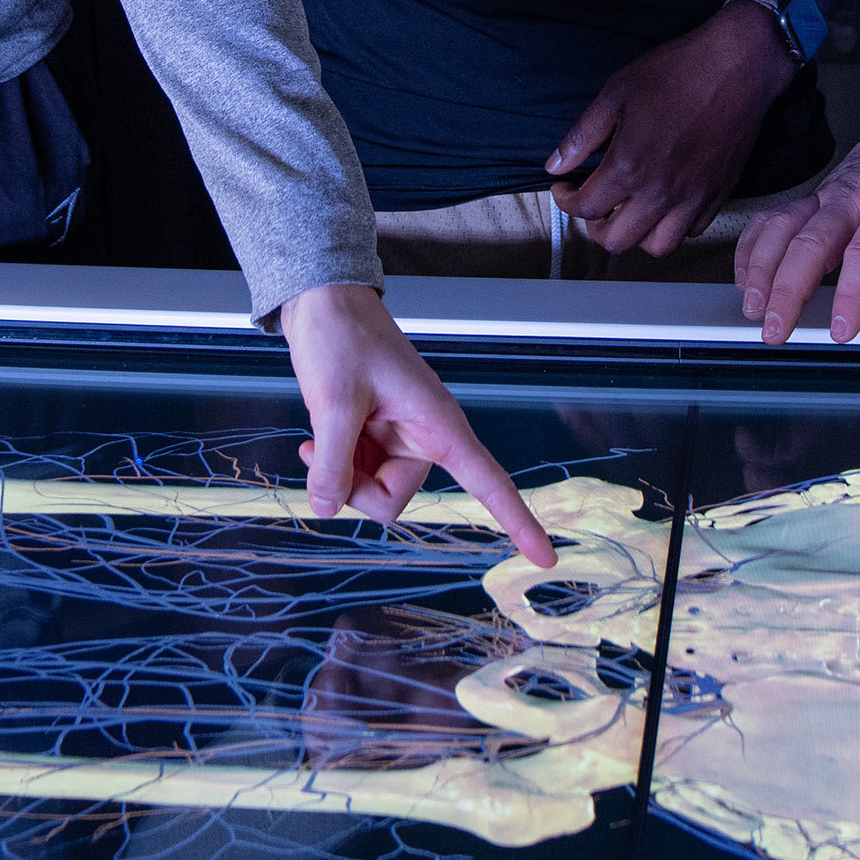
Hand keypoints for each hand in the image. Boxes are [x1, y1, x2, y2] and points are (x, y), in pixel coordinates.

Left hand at [272, 282, 555, 564]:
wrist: (322, 302)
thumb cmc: (342, 337)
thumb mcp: (334, 401)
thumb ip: (332, 461)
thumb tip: (326, 509)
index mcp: (438, 424)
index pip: (489, 482)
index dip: (519, 521)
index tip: (545, 558)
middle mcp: (424, 437)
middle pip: (394, 500)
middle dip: (354, 488)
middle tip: (319, 453)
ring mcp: (397, 438)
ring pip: (371, 492)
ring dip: (338, 474)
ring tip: (316, 438)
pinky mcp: (374, 435)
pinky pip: (356, 475)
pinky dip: (332, 466)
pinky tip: (314, 442)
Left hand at [543, 5, 792, 258]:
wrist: (738, 65)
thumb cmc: (679, 72)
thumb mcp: (616, 94)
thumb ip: (582, 135)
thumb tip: (555, 163)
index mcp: (629, 167)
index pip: (585, 209)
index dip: (565, 201)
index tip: (564, 189)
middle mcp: (661, 192)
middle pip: (616, 240)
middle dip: (594, 227)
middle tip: (592, 206)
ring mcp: (693, 197)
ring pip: (657, 247)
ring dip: (635, 236)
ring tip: (627, 213)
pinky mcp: (718, 193)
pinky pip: (692, 231)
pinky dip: (673, 227)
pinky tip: (664, 204)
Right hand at [734, 129, 859, 345]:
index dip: (852, 291)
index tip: (842, 329)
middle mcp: (854, 197)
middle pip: (811, 241)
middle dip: (787, 288)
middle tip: (777, 329)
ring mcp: (826, 197)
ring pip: (782, 228)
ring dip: (761, 269)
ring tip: (754, 309)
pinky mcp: (811, 201)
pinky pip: (771, 220)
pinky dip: (751, 248)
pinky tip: (746, 279)